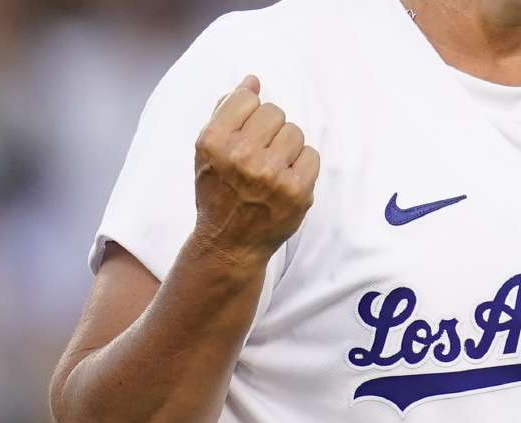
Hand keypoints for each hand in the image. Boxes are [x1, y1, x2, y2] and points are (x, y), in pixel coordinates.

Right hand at [191, 75, 319, 271]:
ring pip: (295, 132)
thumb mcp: (208, 151)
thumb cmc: (218, 192)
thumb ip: (226, 112)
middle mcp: (241, 156)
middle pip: (275, 113)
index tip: (247, 134)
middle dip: (270, 130)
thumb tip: (253, 80)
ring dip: (288, 147)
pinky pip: (312, 155)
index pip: (248, 98)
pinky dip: (303, 165)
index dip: (250, 114)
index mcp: (214, 141)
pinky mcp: (296, 191)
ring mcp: (271, 174)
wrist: (229, 242)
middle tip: (261, 155)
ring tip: (273, 168)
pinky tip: (287, 180)